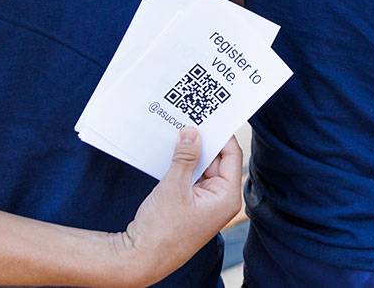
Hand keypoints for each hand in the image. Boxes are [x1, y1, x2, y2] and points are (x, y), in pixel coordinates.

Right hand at [114, 129, 241, 286]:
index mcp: (227, 197)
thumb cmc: (161, 229)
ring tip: (178, 132)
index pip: (232, 156)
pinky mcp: (192, 206)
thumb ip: (185, 157)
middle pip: (218, 161)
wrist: (141, 258)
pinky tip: (171, 153)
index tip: (210, 116)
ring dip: (191, 154)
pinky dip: (183, 167)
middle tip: (190, 119)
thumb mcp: (173, 186)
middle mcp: (221, 200)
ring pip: (203, 169)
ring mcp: (206, 204)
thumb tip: (193, 132)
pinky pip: (192, 179)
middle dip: (204, 142)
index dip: (221, 135)